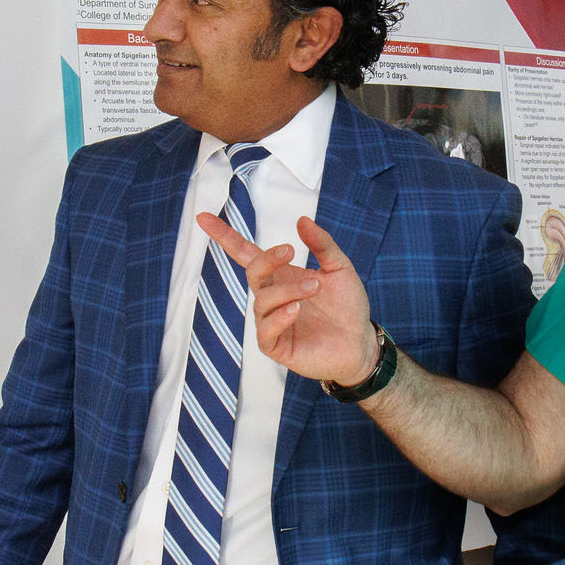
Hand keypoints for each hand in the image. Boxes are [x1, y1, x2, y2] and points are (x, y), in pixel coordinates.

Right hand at [196, 212, 377, 385]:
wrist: (360, 343)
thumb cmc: (347, 307)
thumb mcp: (339, 268)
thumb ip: (322, 244)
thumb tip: (302, 221)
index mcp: (281, 276)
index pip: (246, 254)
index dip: (224, 237)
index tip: (203, 218)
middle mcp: (272, 297)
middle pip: (252, 273)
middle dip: (267, 259)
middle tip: (291, 251)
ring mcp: (272, 322)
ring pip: (263, 301)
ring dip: (287, 290)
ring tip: (315, 287)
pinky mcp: (276, 346)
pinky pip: (266, 330)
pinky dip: (279, 317)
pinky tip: (297, 310)